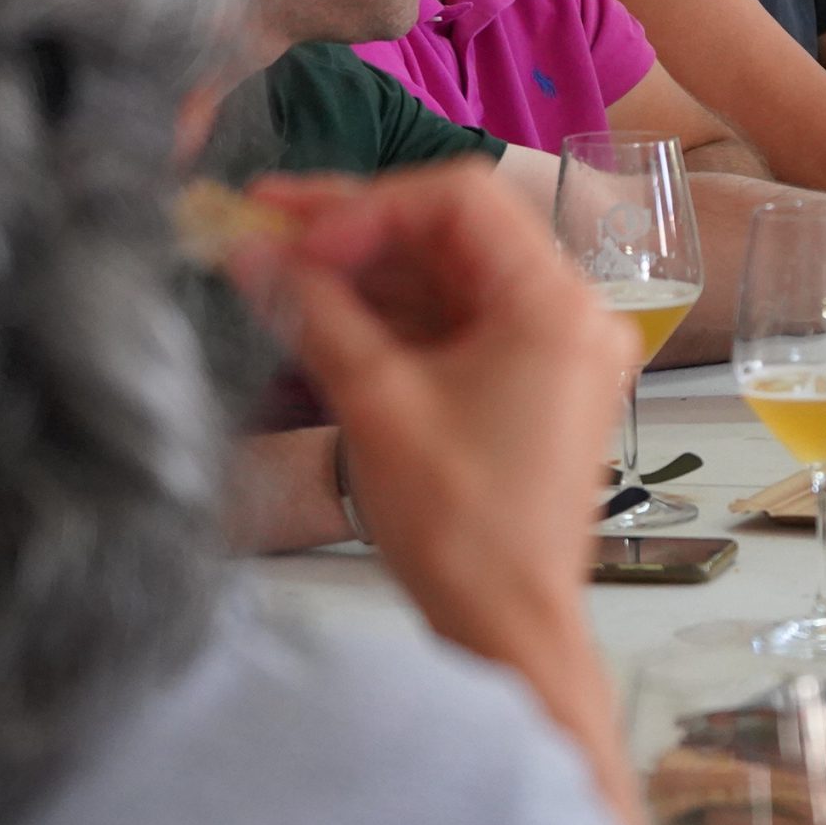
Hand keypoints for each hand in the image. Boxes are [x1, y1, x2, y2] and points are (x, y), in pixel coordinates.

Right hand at [229, 163, 633, 664]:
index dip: (367, 205)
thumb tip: (253, 253)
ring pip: (450, 274)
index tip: (294, 233)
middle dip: (355, 228)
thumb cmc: (462, 529)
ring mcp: (554, 347)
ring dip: (365, 268)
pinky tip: (317, 306)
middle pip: (455, 231)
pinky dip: (393, 312)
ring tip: (272, 265)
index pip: (460, 199)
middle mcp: (572, 313)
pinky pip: (458, 319)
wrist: (507, 625)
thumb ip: (314, 312)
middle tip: (262, 222)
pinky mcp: (530, 380)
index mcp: (557, 306)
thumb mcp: (375, 403)